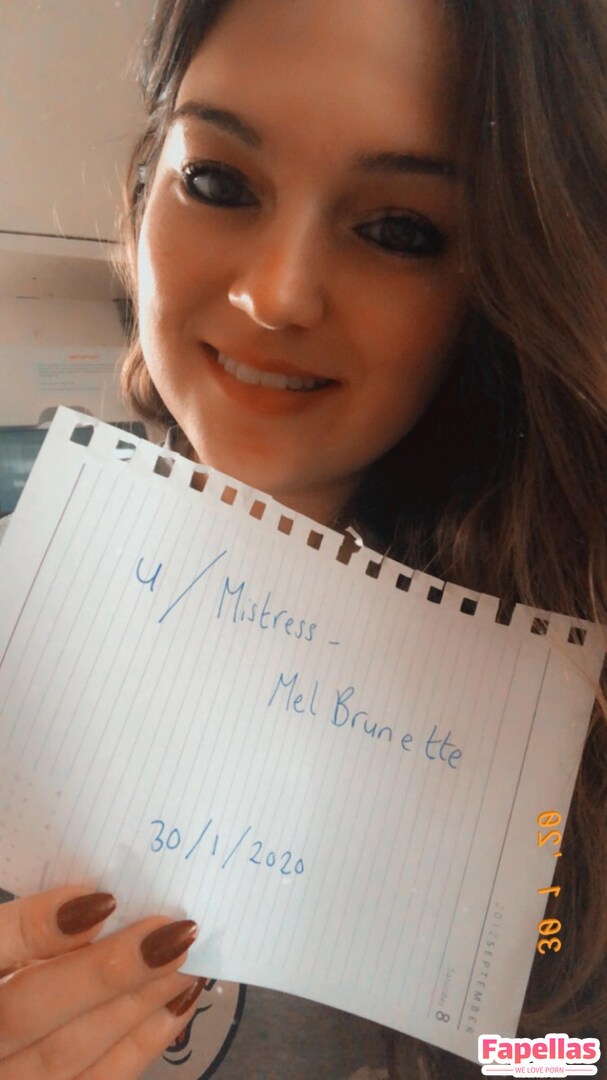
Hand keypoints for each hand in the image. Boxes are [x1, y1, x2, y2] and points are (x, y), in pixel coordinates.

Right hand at [0, 884, 205, 1077]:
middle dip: (102, 973)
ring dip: (131, 1006)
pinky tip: (178, 1003)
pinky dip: (139, 1045)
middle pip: (24, 1013)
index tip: (100, 900)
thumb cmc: (9, 967)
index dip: (36, 928)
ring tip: (183, 957)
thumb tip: (91, 903)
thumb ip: (23, 927)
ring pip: (63, 1055)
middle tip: (169, 930)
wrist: (4, 1033)